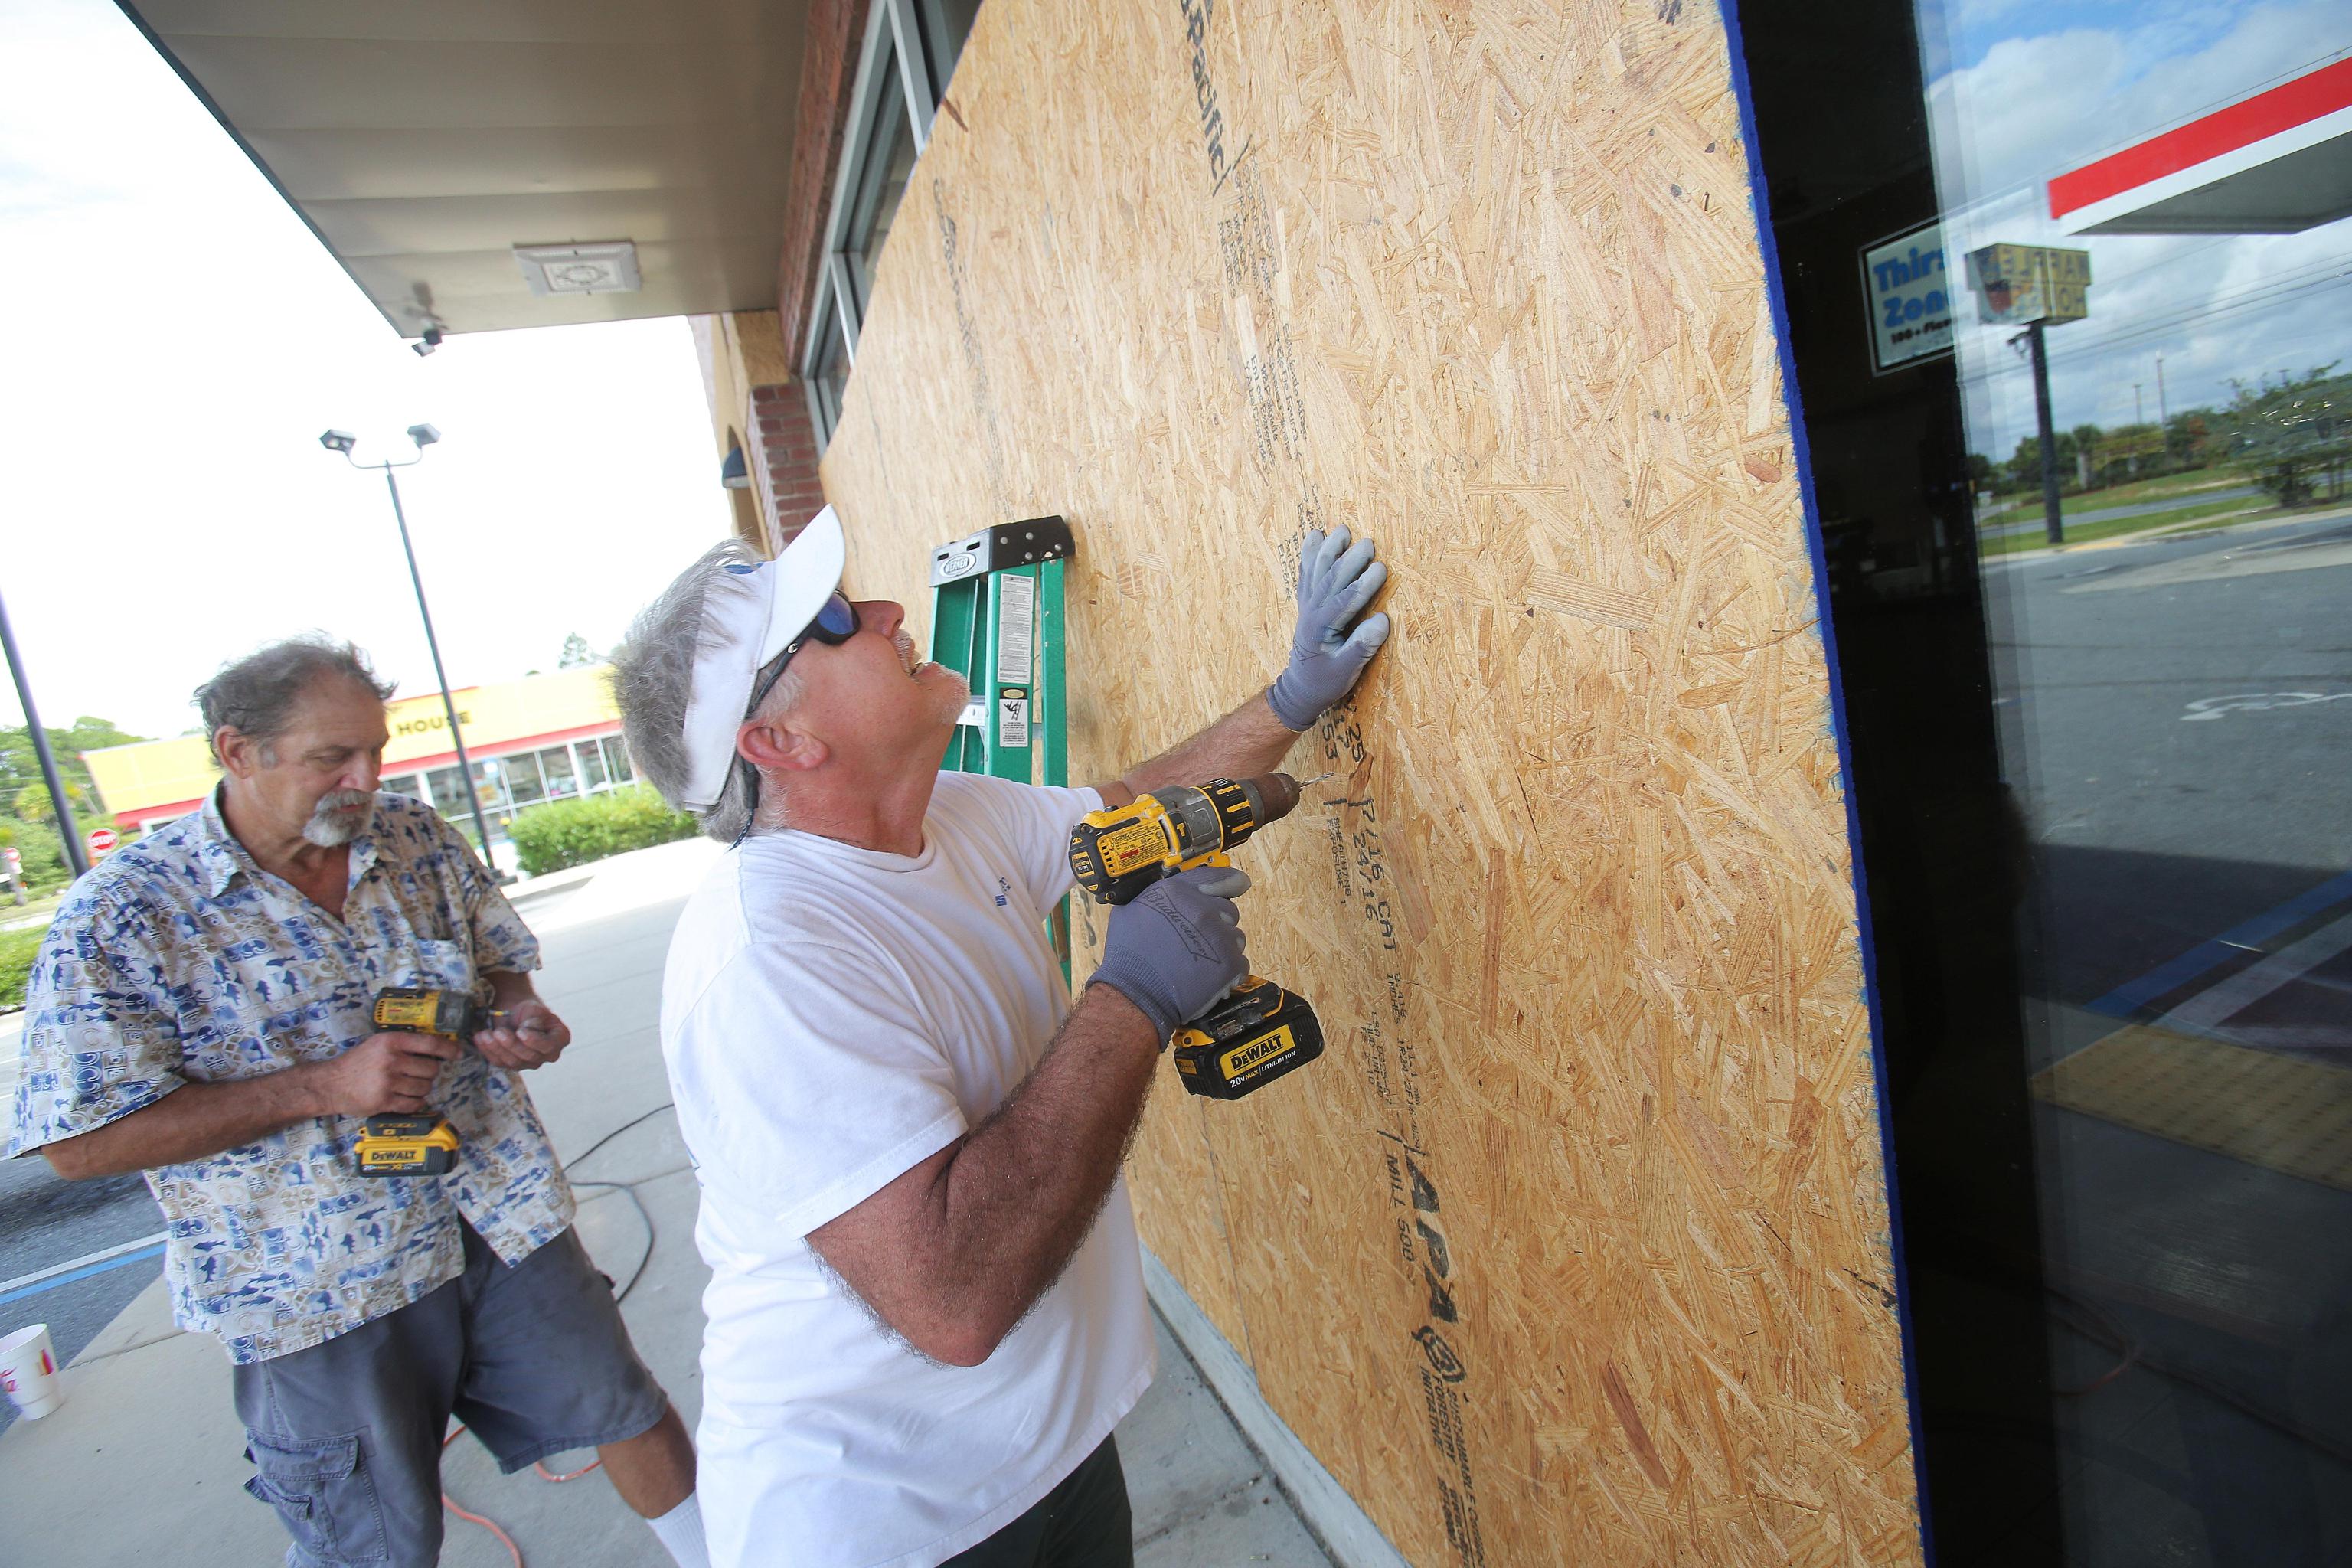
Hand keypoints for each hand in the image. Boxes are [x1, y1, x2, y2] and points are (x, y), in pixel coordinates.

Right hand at [311, 1032, 458, 1116]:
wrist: (330, 1084)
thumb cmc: (357, 1062)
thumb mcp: (378, 1044)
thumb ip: (404, 1044)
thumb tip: (438, 1048)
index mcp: (391, 1041)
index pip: (430, 1043)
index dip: (448, 1049)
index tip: (457, 1053)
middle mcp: (391, 1060)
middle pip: (432, 1068)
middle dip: (429, 1073)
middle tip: (418, 1074)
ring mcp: (388, 1082)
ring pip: (425, 1087)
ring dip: (421, 1088)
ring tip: (406, 1085)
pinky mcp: (384, 1101)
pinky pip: (414, 1104)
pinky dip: (415, 1103)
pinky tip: (405, 1098)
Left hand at [475, 1000, 570, 1070]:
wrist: (515, 1011)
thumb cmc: (528, 1009)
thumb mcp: (534, 1008)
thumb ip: (534, 1019)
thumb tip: (527, 1029)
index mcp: (559, 1039)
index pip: (548, 1046)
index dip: (534, 1041)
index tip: (520, 1031)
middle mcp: (547, 1054)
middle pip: (530, 1056)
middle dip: (511, 1044)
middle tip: (498, 1032)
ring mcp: (530, 1062)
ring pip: (513, 1062)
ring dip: (497, 1048)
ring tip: (485, 1034)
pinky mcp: (513, 1064)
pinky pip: (500, 1062)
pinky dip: (488, 1051)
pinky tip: (480, 1038)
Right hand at [1086, 866, 1251, 1040]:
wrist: (1135, 994)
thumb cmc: (1129, 957)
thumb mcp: (1131, 911)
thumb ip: (1157, 897)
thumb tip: (1170, 895)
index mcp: (1177, 892)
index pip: (1214, 877)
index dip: (1229, 881)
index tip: (1239, 883)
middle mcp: (1201, 909)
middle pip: (1228, 910)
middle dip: (1218, 924)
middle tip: (1197, 942)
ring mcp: (1218, 937)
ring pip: (1236, 937)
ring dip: (1224, 949)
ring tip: (1200, 962)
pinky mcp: (1230, 963)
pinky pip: (1240, 963)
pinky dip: (1228, 973)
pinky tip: (1207, 978)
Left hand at [1266, 525, 1390, 730]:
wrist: (1300, 687)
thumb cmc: (1326, 681)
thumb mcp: (1347, 671)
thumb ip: (1362, 647)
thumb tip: (1382, 620)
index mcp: (1322, 627)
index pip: (1345, 600)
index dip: (1363, 584)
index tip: (1381, 569)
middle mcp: (1312, 611)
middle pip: (1330, 578)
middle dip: (1349, 559)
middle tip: (1368, 543)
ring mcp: (1307, 605)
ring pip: (1316, 571)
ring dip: (1329, 549)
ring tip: (1342, 530)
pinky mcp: (1307, 603)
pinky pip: (1306, 573)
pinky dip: (1309, 553)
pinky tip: (1315, 536)